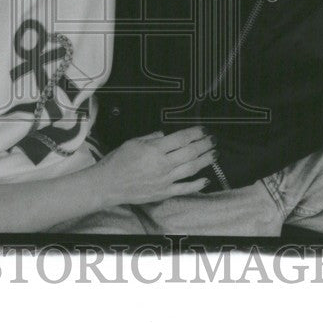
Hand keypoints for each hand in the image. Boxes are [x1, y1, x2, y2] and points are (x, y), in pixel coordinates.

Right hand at [92, 127, 215, 207]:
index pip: (181, 139)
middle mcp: (163, 164)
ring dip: (205, 161)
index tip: (203, 130)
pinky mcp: (164, 192)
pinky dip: (197, 184)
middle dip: (204, 145)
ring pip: (191, 169)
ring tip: (214, 154)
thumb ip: (152, 137)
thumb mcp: (133, 142)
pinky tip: (206, 179)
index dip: (195, 133)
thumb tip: (165, 135)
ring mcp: (165, 180)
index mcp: (155, 149)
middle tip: (213, 140)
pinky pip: (185, 188)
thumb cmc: (117, 162)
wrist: (108, 184)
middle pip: (190, 153)